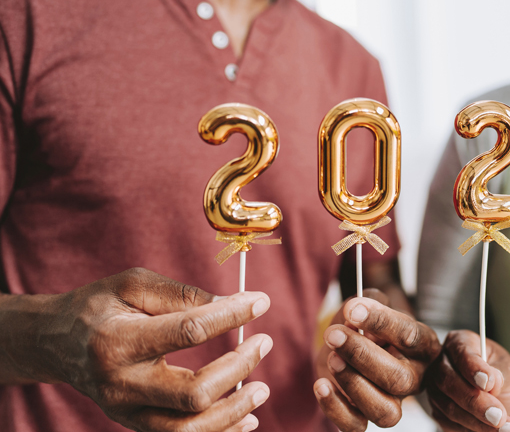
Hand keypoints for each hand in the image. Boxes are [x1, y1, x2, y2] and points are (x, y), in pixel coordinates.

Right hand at [43, 268, 272, 431]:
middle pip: (193, 393)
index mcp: (118, 341)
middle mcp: (120, 384)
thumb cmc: (100, 306)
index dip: (231, 316)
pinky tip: (246, 417)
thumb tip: (233, 304)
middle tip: (264, 343)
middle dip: (238, 369)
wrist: (55, 342)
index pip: (188, 331)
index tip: (261, 302)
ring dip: (234, 411)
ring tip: (262, 389)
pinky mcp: (134, 424)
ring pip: (188, 429)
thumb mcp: (133, 284)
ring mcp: (125, 411)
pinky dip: (220, 431)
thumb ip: (183, 294)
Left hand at [313, 289, 440, 430]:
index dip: (381, 322)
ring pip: (385, 412)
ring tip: (332, 359)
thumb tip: (354, 312)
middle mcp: (415, 378)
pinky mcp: (365, 417)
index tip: (352, 309)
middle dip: (362, 356)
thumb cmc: (364, 324)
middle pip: (399, 379)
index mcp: (423, 346)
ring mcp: (393, 402)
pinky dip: (335, 408)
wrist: (346, 345)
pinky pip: (356, 427)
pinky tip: (321, 384)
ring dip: (353, 384)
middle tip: (334, 335)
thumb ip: (365, 302)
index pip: (409, 336)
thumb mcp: (367, 305)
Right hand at [424, 330, 509, 431]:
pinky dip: (472, 431)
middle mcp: (442, 363)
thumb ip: (501, 372)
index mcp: (460, 342)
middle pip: (450, 382)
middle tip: (499, 416)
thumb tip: (492, 382)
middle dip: (476, 402)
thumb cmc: (503, 375)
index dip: (474, 368)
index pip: (462, 353)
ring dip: (478, 423)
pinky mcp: (438, 412)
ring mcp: (436, 389)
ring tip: (506, 429)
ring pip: (449, 408)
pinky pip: (449, 425)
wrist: (501, 398)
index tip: (490, 384)